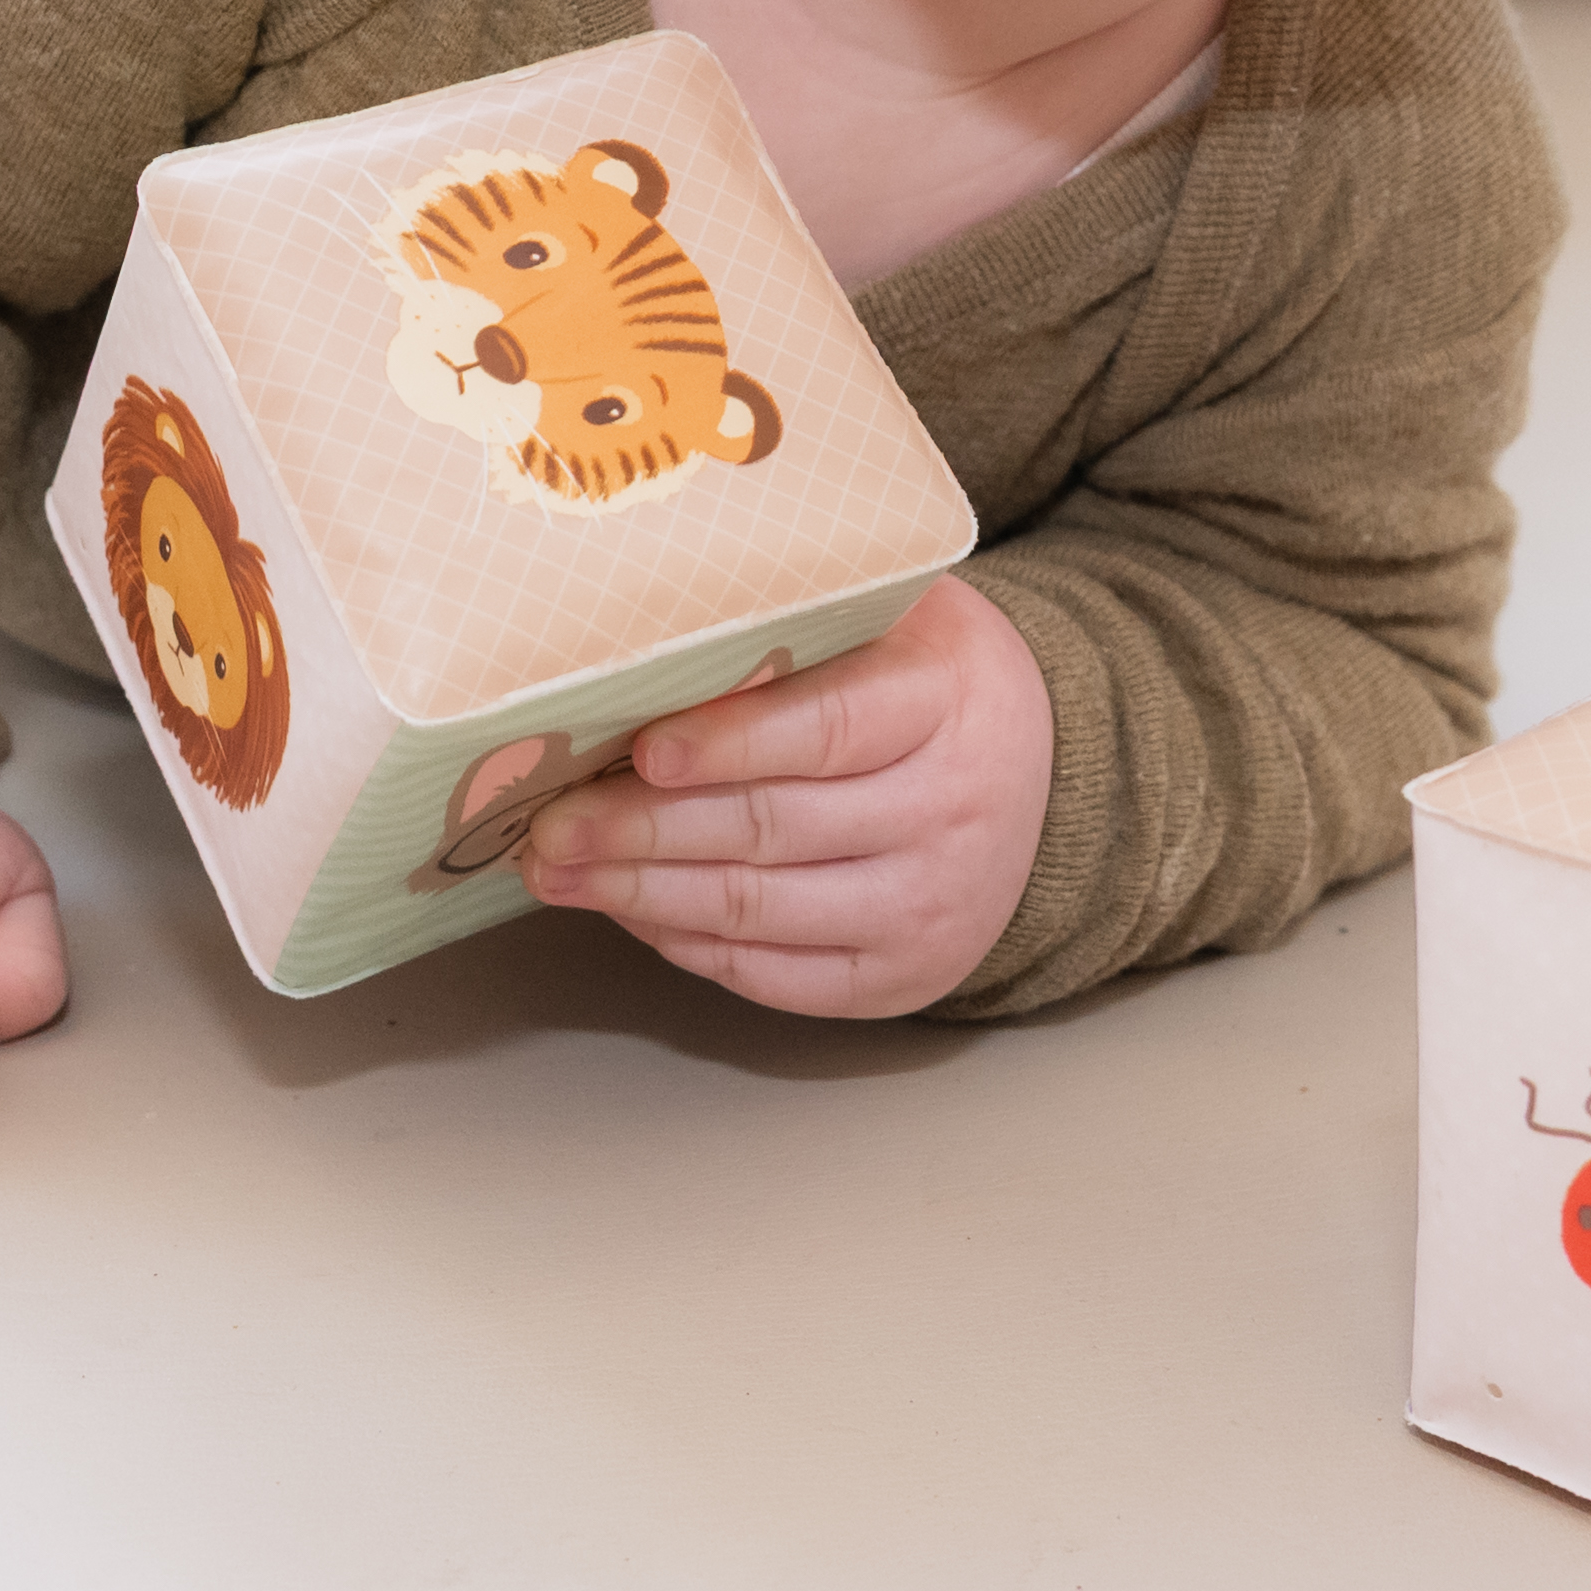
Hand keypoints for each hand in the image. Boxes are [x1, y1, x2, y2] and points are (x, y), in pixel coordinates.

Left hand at [519, 574, 1050, 1017]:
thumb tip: (639, 643)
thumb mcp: (889, 614)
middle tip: (552, 822)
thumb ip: (792, 619)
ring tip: (557, 870)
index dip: (729, 743)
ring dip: (641, 894)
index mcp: (946, 700)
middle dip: (642, 829)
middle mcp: (950, 812)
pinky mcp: (901, 975)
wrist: (1037, 775)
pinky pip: (773, 975)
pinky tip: (629, 910)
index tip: (643, 749)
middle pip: (772, 828)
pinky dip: (687, 943)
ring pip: (759, 910)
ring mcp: (930, 905)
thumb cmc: (923, 676)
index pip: (828, 729)